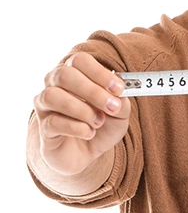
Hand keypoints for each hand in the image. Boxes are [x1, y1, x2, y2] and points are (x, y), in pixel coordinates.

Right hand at [33, 52, 130, 175]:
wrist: (88, 151)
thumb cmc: (102, 123)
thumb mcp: (120, 112)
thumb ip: (121, 100)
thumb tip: (118, 93)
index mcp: (76, 71)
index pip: (80, 60)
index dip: (100, 72)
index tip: (118, 88)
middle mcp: (55, 83)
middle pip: (65, 75)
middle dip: (93, 91)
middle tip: (112, 107)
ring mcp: (45, 104)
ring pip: (53, 96)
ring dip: (82, 110)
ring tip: (99, 122)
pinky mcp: (43, 127)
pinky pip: (53, 122)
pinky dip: (76, 128)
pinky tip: (89, 132)